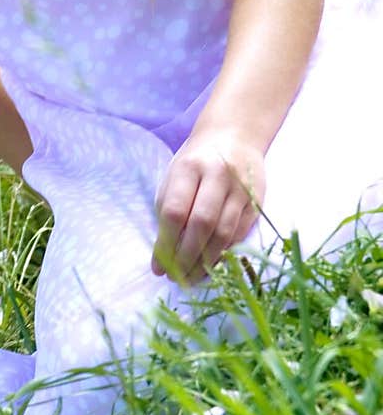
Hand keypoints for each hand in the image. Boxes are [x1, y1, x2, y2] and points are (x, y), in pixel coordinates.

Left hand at [151, 128, 265, 283]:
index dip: (165, 243)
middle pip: (202, 224)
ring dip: (206, 262)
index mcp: (190, 167)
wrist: (235, 135)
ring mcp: (240, 188)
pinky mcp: (256, 201)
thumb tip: (162, 253)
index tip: (157, 267)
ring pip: (224, 233)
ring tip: (191, 278)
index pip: (175, 211)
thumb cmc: (196, 161)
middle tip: (176, 279)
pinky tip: (211, 265)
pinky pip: (239, 234)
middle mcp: (217, 175)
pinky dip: (223, 253)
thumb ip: (169, 208)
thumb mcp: (176, 174)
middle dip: (186, 257)